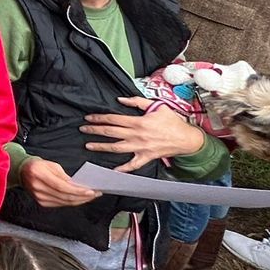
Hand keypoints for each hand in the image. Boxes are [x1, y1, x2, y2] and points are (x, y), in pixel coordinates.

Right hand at [20, 157, 101, 206]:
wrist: (21, 172)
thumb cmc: (38, 166)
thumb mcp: (51, 165)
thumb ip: (64, 176)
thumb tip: (78, 186)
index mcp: (39, 174)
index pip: (62, 187)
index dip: (78, 190)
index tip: (91, 191)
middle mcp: (38, 188)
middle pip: (65, 196)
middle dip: (82, 196)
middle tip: (95, 194)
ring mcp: (39, 197)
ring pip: (64, 202)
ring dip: (79, 200)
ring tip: (90, 197)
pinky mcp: (41, 202)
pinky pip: (60, 204)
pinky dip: (71, 202)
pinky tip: (79, 199)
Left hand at [83, 97, 207, 172]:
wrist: (187, 139)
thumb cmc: (172, 122)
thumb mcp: (157, 106)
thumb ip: (137, 102)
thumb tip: (120, 100)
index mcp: (139, 122)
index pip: (114, 119)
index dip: (99, 118)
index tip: (88, 118)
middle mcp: (137, 135)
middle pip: (111, 132)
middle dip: (95, 130)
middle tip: (83, 129)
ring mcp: (141, 148)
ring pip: (117, 148)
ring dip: (101, 147)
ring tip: (88, 145)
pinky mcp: (146, 157)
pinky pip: (132, 165)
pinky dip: (122, 169)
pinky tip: (112, 170)